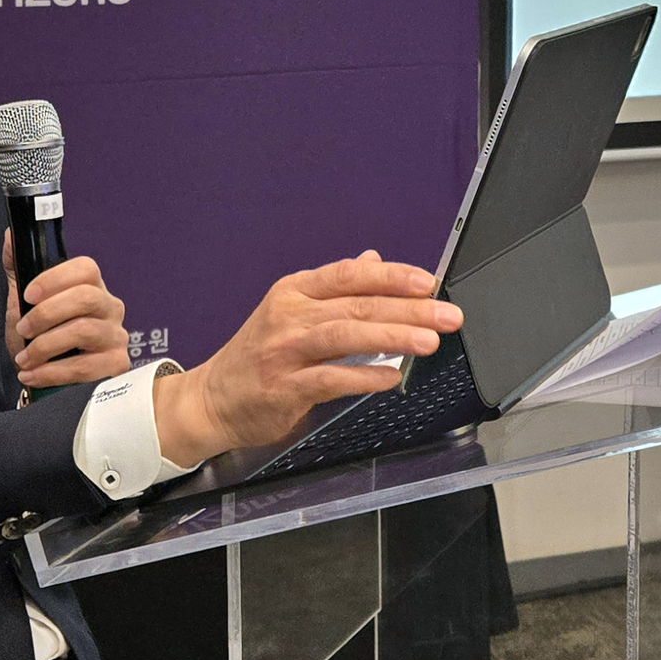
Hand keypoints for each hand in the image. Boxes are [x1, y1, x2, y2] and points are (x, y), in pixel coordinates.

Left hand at [3, 230, 131, 388]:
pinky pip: (85, 367)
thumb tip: (10, 237)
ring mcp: (116, 337)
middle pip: (86, 297)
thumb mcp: (24, 302)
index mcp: (92, 288)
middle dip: (46, 314)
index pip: (85, 269)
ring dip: (45, 346)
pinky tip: (32, 374)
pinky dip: (52, 372)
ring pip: (84, 331)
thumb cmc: (41, 338)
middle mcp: (110, 308)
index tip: (28, 294)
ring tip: (24, 358)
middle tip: (23, 328)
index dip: (55, 278)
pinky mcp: (116, 366)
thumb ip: (18, 268)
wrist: (47, 381)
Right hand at [151, 251, 462, 466]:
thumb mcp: (293, 310)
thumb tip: (375, 261)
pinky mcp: (284, 387)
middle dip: (408, 309)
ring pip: (345, 336)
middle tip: (447, 315)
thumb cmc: (259, 355)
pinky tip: (392, 377)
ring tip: (428, 341)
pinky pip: (331, 379)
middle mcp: (289, 315)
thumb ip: (336, 289)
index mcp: (295, 291)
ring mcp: (285, 351)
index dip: (391, 276)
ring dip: (392, 337)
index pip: (349, 275)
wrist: (213, 398)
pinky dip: (364, 377)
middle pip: (356, 305)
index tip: (428, 282)